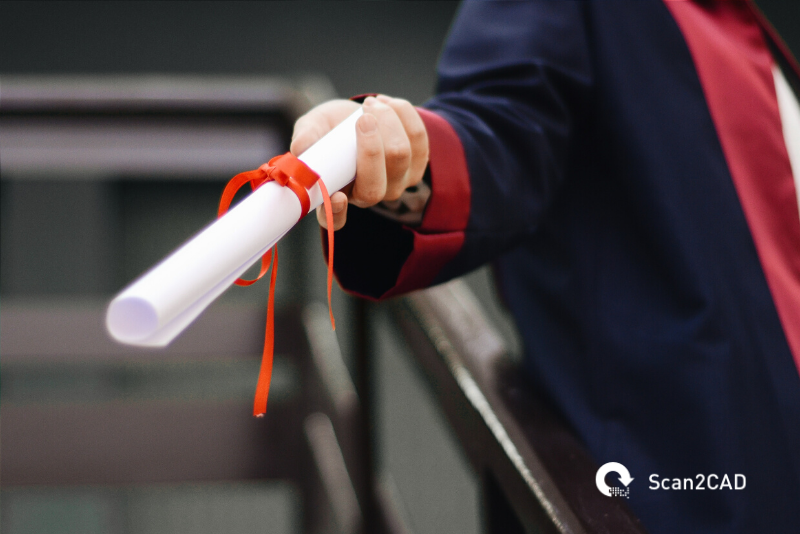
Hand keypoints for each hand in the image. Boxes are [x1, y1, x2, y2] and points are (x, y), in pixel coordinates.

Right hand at [290, 95, 428, 230]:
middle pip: (375, 186)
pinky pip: (418, 138)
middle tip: (362, 117)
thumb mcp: (313, 127)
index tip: (337, 196)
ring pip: (400, 156)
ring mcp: (396, 183)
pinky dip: (403, 114)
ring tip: (370, 104)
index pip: (335, 219)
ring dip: (387, 121)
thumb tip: (300, 148)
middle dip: (371, 147)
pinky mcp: (417, 164)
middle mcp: (368, 196)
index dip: (337, 213)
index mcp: (336, 195)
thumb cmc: (331, 128)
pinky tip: (387, 104)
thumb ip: (306, 137)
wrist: (360, 114)